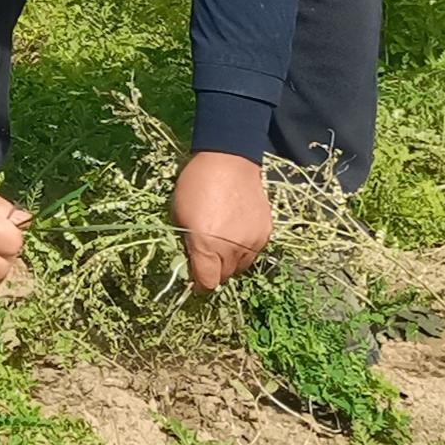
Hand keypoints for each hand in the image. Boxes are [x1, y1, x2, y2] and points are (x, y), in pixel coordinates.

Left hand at [174, 150, 273, 289]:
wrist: (229, 160)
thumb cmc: (196, 184)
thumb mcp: (179, 214)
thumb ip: (187, 244)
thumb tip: (192, 264)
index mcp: (206, 245)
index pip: (207, 283)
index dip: (199, 284)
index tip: (196, 276)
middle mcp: (231, 248)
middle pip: (224, 277)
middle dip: (214, 270)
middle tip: (207, 254)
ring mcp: (251, 242)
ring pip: (241, 267)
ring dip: (230, 261)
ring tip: (222, 241)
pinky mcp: (265, 233)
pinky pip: (253, 252)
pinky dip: (244, 248)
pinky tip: (236, 231)